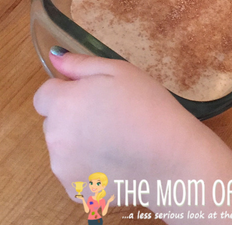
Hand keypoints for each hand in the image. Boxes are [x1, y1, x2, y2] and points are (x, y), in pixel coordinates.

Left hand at [34, 52, 201, 207]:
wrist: (172, 157)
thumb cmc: (149, 106)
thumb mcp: (119, 71)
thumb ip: (80, 64)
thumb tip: (55, 56)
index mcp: (63, 104)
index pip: (43, 95)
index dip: (66, 92)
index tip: (92, 95)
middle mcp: (55, 138)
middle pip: (53, 122)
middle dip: (72, 116)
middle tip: (109, 115)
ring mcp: (63, 168)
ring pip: (63, 148)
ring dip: (79, 142)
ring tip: (115, 138)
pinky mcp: (76, 191)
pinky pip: (74, 172)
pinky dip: (88, 167)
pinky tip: (115, 160)